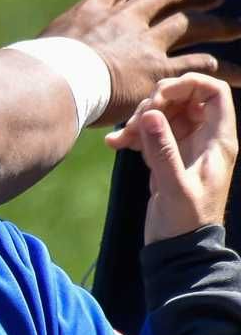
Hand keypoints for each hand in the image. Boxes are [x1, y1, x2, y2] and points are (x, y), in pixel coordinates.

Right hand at [40, 0, 240, 127]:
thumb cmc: (37, 69)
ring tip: (237, 25)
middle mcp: (125, 19)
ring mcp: (146, 43)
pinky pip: (201, 65)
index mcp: (92, 10)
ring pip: (192, 25)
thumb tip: (34, 61)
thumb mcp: (40, 46)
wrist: (55, 80)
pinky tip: (237, 70)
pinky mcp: (160, 70)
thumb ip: (50, 49)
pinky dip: (222, 67)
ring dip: (218, 24)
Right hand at [106, 73, 237, 242]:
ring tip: (123, 138)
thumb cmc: (185, 221)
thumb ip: (163, 149)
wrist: (178, 248)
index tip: (159, 97)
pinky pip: (150, 131)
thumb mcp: (174, 186)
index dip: (187, 86)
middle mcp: (204, 138)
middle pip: (184, 97)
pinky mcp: (167, 155)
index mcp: (218, 141)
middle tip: (138, 121)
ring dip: (139, 119)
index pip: (214, 93)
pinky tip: (116, 145)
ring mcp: (185, 146)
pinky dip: (132, 134)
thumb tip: (152, 114)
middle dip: (156, 101)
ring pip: (163, 113)